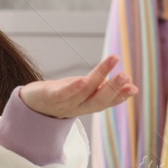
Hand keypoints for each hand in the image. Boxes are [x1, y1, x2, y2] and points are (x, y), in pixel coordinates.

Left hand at [17, 55, 136, 117]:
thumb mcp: (87, 93)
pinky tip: (82, 79)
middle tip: (125, 76)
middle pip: (99, 98)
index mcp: (90, 105)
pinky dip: (73, 88)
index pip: (109, 102)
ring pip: (85, 91)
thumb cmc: (64, 95)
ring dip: (99, 77)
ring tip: (112, 61)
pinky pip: (63, 93)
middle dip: (113, 88)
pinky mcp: (51, 97)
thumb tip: (131, 84)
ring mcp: (66, 103)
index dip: (121, 96)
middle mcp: (80, 106)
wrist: (33, 105)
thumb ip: (105, 89)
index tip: (134, 88)